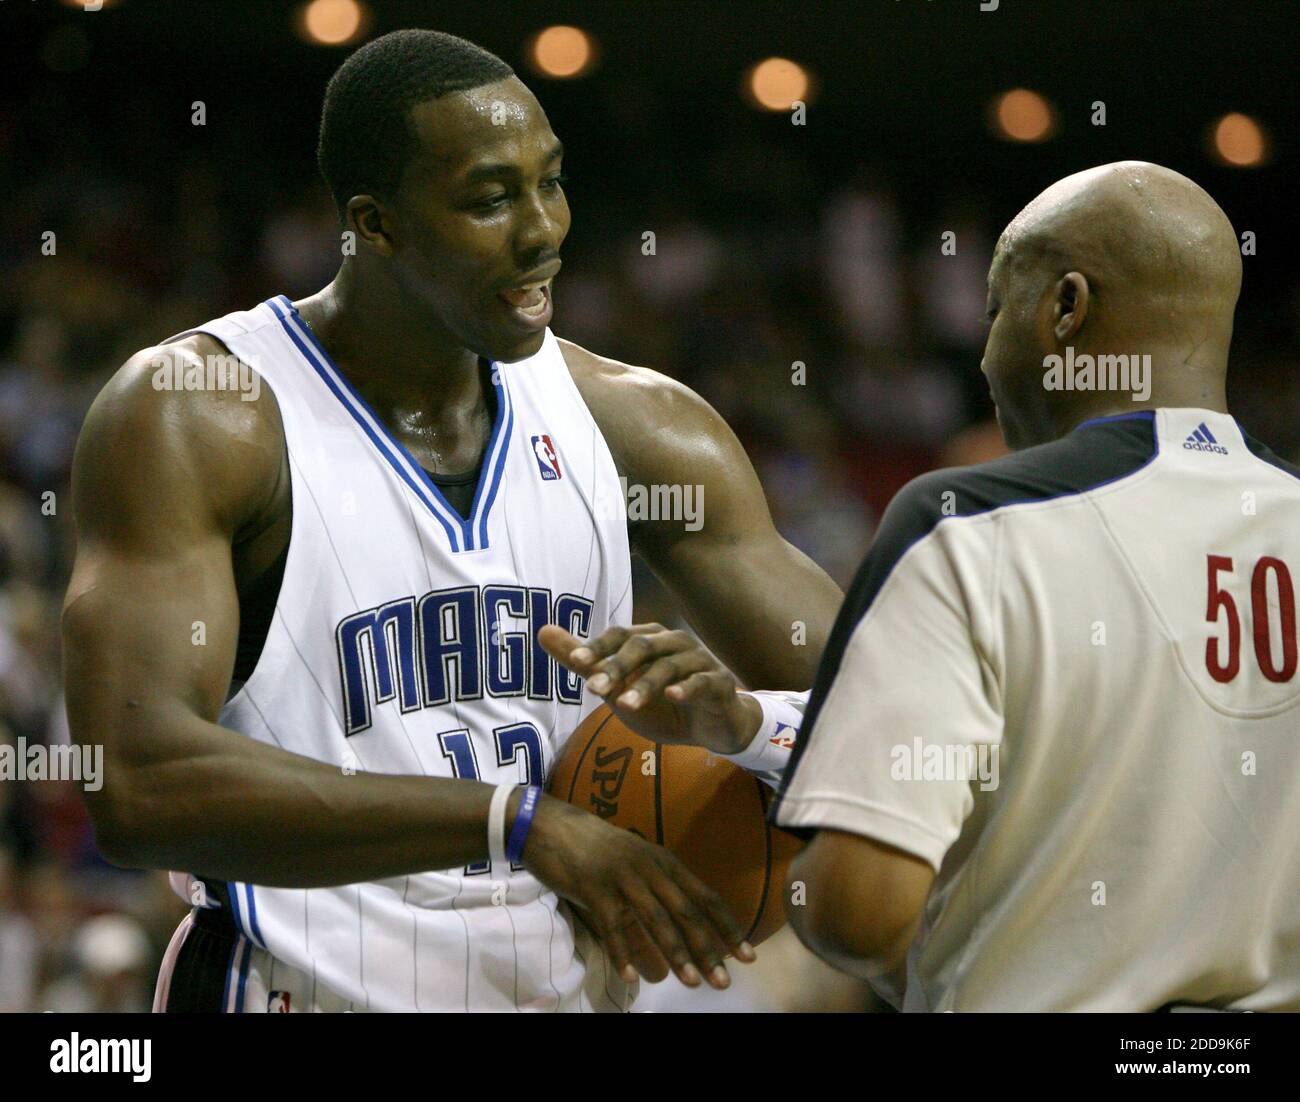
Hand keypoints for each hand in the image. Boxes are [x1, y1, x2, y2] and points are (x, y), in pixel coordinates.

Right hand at [522, 793, 755, 986]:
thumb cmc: (597, 849)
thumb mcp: (634, 865)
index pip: (705, 897)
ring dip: (675, 952)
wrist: (551, 825)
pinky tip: (632, 975)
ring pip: (655, 918)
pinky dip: (624, 951)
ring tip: (691, 981)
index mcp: (664, 861)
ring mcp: (622, 876)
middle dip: (707, 948)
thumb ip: (655, 897)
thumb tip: (673, 949)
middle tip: (723, 981)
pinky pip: (612, 924)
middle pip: (686, 911)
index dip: (727, 927)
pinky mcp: (593, 887)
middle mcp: (649, 867)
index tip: (747, 956)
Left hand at [538, 623, 761, 754]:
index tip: (574, 662)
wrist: (711, 726)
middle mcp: (674, 642)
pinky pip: (703, 681)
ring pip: (670, 666)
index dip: (597, 647)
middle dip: (616, 666)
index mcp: (649, 639)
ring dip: (646, 684)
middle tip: (593, 688)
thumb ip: (584, 662)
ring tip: (624, 705)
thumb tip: (542, 632)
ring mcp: (699, 660)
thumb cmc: (660, 703)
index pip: (619, 635)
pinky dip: (688, 688)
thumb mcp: (617, 686)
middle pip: (642, 646)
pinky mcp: (719, 682)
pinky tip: (673, 697)